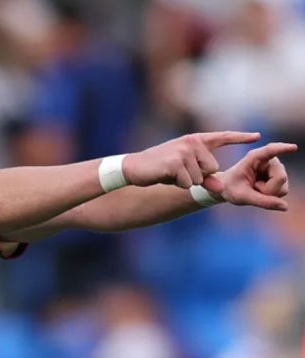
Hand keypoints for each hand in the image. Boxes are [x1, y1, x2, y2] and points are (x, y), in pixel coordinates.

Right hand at [123, 131, 259, 187]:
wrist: (134, 168)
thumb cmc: (160, 169)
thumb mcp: (185, 172)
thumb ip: (204, 177)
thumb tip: (221, 188)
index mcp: (195, 140)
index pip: (222, 137)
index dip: (240, 138)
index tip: (257, 136)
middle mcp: (191, 142)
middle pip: (211, 168)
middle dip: (198, 176)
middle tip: (178, 172)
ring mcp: (183, 151)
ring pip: (200, 177)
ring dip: (186, 181)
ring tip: (170, 174)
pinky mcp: (175, 162)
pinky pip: (188, 182)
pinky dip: (177, 184)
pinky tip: (165, 177)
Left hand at [202, 142, 295, 210]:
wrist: (229, 189)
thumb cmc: (231, 188)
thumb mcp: (242, 196)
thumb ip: (262, 201)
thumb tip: (285, 207)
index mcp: (253, 158)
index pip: (270, 151)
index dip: (282, 149)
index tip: (293, 147)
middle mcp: (269, 160)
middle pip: (280, 177)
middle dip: (268, 190)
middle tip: (252, 188)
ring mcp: (276, 169)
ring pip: (283, 187)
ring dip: (269, 194)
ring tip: (254, 188)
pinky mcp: (280, 177)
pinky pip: (282, 191)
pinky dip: (271, 196)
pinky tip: (261, 190)